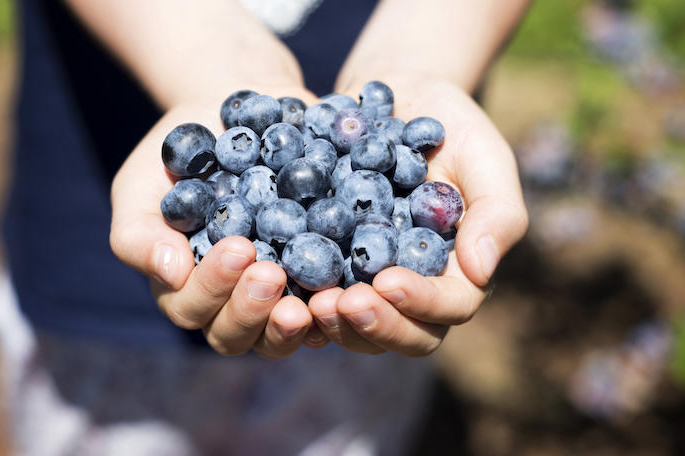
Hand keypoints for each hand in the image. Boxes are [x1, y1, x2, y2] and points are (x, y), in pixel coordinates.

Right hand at [110, 87, 329, 358]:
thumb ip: (139, 234)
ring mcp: (280, 293)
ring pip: (285, 332)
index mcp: (188, 289)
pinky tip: (353, 285)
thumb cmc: (179, 152)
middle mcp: (234, 301)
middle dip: (253, 309)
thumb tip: (170, 274)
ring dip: (295, 322)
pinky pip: (331, 302)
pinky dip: (341, 302)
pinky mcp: (322, 274)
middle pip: (239, 335)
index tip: (237, 247)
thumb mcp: (141, 185)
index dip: (213, 289)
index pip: (194, 310)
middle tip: (271, 272)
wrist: (236, 111)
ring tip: (313, 298)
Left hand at [308, 78, 528, 355]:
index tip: (388, 281)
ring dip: (333, 322)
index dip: (420, 303)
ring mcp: (369, 278)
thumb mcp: (483, 158)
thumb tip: (481, 271)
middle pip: (402, 333)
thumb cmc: (452, 128)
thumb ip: (496, 214)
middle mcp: (414, 285)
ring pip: (356, 325)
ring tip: (307, 302)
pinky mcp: (330, 260)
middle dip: (371, 324)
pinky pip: (316, 292)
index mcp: (457, 270)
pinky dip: (299, 295)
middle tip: (339, 303)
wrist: (396, 100)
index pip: (449, 307)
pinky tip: (277, 280)